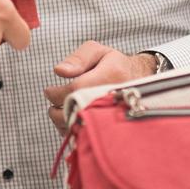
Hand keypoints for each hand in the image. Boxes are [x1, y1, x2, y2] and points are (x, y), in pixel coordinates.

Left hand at [42, 42, 157, 132]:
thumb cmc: (114, 64)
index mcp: (111, 75)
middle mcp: (115, 98)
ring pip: (83, 128)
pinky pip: (91, 136)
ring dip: (65, 123)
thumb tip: (59, 71)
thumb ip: (78, 58)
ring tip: (61, 113)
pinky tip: (73, 122)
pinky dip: (76, 133)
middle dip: (59, 112)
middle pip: (79, 112)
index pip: (77, 89)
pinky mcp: (115, 128)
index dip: (57, 93)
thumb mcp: (98, 51)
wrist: (140, 81)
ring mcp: (117, 115)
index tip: (49, 91)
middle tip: (52, 107)